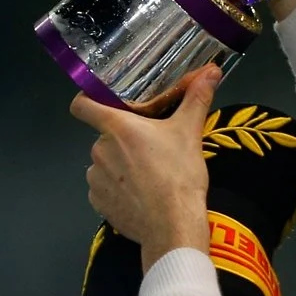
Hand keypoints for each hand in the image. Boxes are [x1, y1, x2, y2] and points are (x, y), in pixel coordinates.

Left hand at [70, 66, 221, 271]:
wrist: (172, 225)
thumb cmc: (179, 175)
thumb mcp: (190, 132)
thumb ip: (197, 98)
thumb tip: (212, 70)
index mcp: (116, 127)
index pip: (82, 105)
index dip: (87, 100)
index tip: (100, 103)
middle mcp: (99, 150)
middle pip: (104, 137)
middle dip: (123, 142)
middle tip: (151, 150)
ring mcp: (95, 178)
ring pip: (104, 164)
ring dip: (120, 167)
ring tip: (148, 177)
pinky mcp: (97, 203)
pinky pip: (104, 189)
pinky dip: (118, 190)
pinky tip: (140, 197)